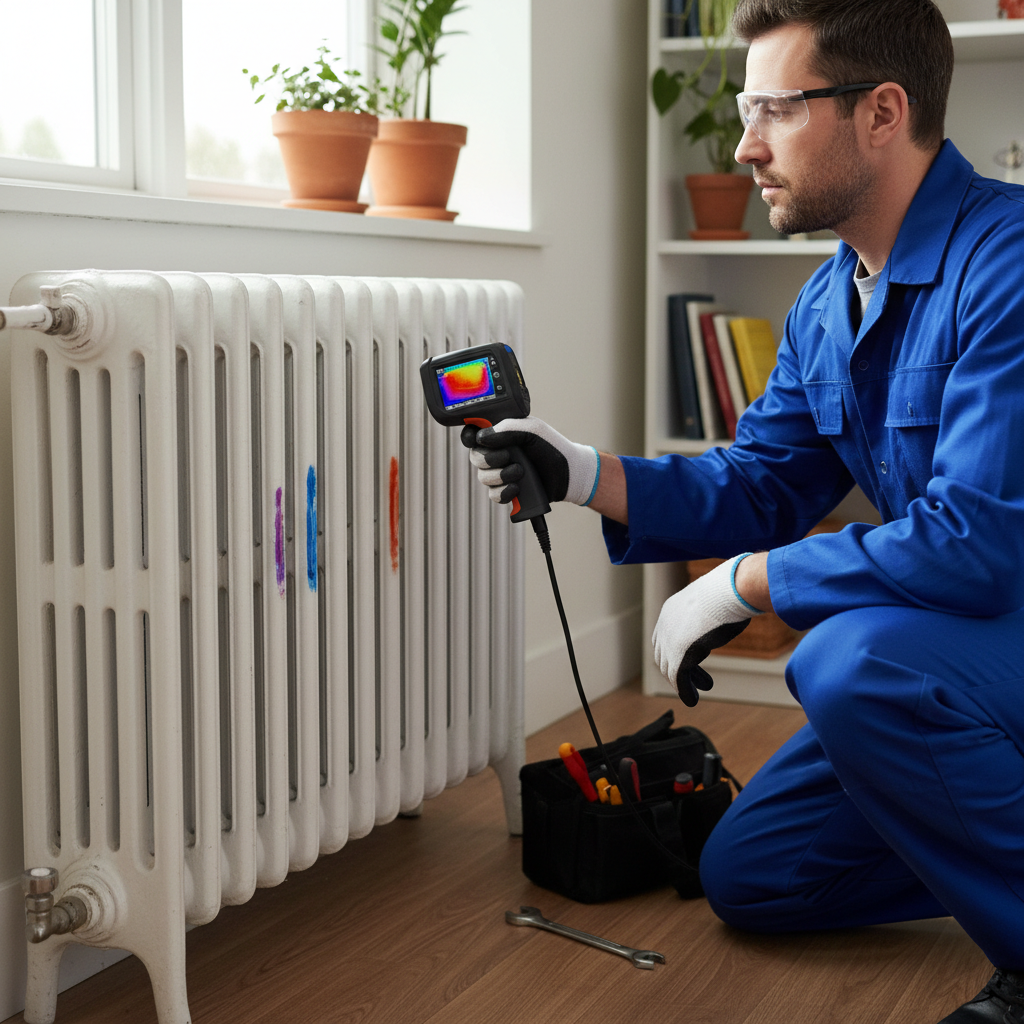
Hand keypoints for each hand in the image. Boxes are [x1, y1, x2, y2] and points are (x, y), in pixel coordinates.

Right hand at [461, 416, 599, 505]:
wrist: (569, 473)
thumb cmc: (552, 446)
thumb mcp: (532, 430)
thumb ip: (507, 429)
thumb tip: (482, 437)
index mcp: (500, 434)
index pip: (474, 434)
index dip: (470, 436)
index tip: (475, 439)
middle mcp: (497, 453)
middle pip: (475, 457)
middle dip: (488, 459)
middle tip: (507, 456)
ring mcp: (501, 473)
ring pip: (483, 477)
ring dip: (500, 475)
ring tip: (520, 472)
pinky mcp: (507, 491)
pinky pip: (493, 495)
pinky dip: (503, 492)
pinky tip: (517, 488)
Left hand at [653, 554, 763, 706]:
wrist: (730, 591)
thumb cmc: (731, 591)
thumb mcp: (715, 600)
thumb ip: (714, 610)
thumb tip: (730, 607)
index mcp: (671, 609)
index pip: (664, 636)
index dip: (674, 651)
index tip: (693, 661)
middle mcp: (665, 625)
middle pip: (664, 654)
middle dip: (680, 669)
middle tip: (699, 680)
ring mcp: (670, 641)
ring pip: (670, 669)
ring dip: (683, 683)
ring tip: (698, 691)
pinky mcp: (679, 655)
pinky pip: (678, 679)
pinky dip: (684, 691)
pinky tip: (692, 699)